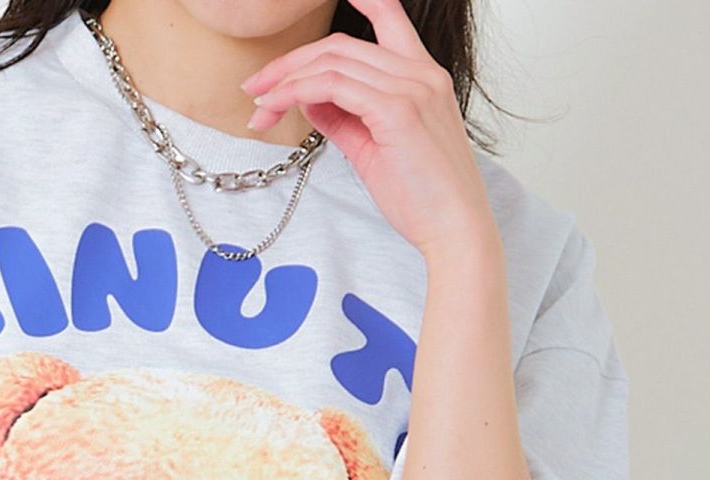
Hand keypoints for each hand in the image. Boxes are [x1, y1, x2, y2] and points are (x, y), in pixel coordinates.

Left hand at [240, 0, 498, 260]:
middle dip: (290, 64)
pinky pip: (333, 87)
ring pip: (332, 63)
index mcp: (423, 76)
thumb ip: (342, 117)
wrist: (454, 228)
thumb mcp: (373, 149)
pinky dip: (297, 93)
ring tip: (259, 107)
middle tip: (256, 89)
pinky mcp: (398, 110)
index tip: (331, 3)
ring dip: (285, 81)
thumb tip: (307, 99)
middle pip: (341, 46)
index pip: (388, 19)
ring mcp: (411, 88)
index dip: (360, 2)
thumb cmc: (422, 197)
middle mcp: (420, 73)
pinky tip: (276, 109)